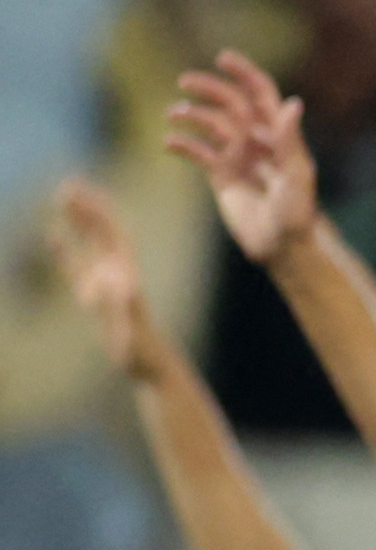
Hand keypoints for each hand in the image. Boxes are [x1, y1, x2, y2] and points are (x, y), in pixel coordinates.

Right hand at [45, 180, 156, 374]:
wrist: (149, 366)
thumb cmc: (142, 351)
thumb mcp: (132, 328)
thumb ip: (125, 307)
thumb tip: (117, 284)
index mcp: (126, 274)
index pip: (113, 235)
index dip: (99, 213)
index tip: (83, 192)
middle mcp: (116, 273)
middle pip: (100, 233)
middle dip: (86, 209)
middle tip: (66, 183)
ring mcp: (103, 283)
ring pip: (88, 245)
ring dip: (77, 222)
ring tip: (61, 197)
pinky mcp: (92, 297)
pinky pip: (75, 268)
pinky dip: (64, 252)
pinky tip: (52, 236)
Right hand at [159, 53, 320, 265]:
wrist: (281, 247)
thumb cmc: (297, 212)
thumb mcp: (297, 174)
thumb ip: (289, 139)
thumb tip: (293, 103)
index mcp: (278, 134)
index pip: (261, 93)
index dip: (244, 73)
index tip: (222, 57)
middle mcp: (257, 140)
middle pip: (230, 103)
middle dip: (209, 88)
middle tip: (184, 81)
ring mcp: (237, 156)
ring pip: (210, 124)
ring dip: (191, 114)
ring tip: (174, 113)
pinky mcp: (220, 175)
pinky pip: (198, 153)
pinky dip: (183, 145)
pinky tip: (169, 143)